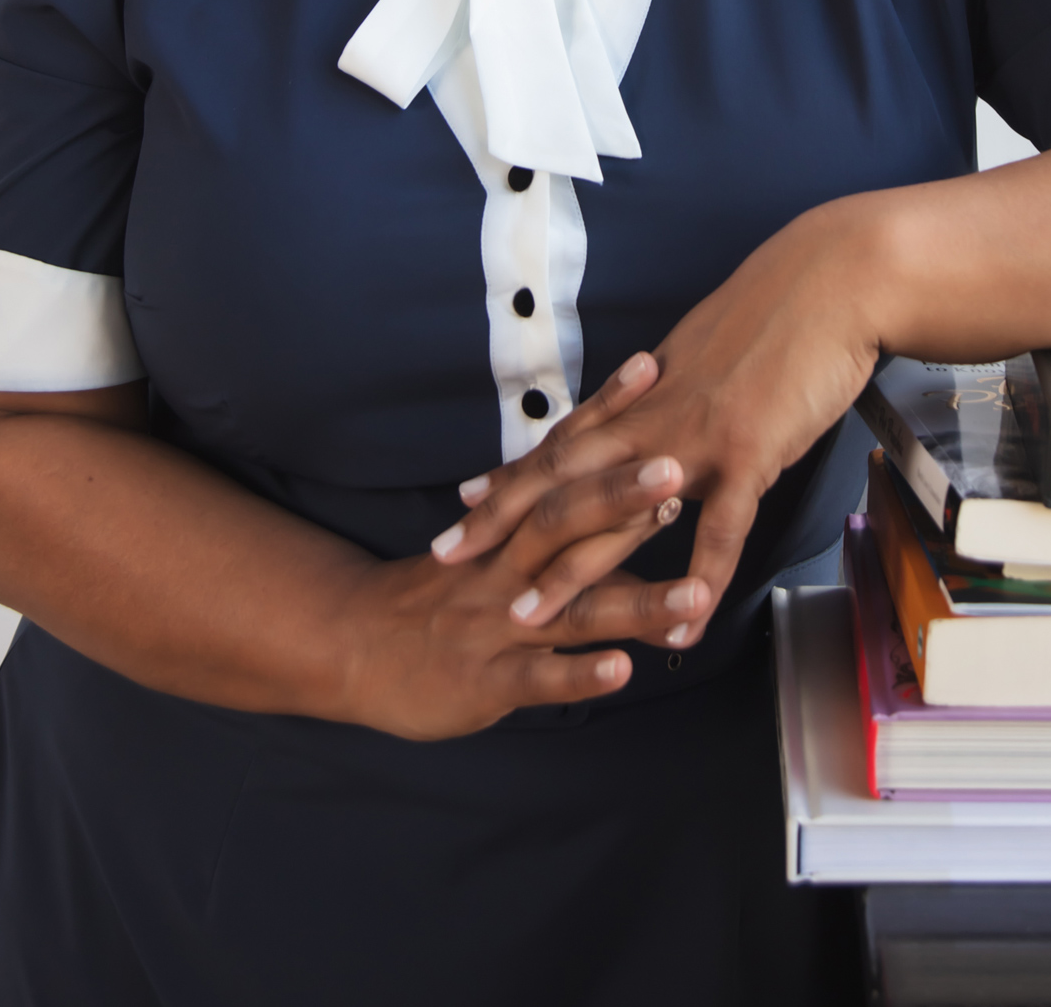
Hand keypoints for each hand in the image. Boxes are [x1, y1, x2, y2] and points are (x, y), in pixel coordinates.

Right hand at [334, 358, 711, 738]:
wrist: (356, 647)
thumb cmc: (439, 595)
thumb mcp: (495, 547)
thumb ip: (562, 526)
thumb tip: (641, 504)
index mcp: (511, 525)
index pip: (563, 455)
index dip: (605, 413)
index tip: (650, 369)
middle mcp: (506, 564)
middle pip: (566, 520)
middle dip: (622, 495)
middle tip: (677, 468)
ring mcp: (498, 621)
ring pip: (574, 606)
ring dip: (637, 601)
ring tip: (694, 595)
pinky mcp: (489, 680)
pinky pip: (540, 677)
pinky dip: (580, 676)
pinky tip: (622, 671)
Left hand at [433, 200, 882, 646]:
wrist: (827, 281)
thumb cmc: (776, 313)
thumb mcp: (707, 350)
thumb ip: (675, 388)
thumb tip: (654, 399)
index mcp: (644, 394)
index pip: (563, 442)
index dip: (510, 474)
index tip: (465, 503)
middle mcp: (654, 416)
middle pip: (562, 477)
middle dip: (503, 523)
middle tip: (451, 560)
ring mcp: (697, 438)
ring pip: (618, 511)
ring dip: (572, 570)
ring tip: (532, 619)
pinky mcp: (749, 453)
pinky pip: (719, 530)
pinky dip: (698, 580)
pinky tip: (682, 626)